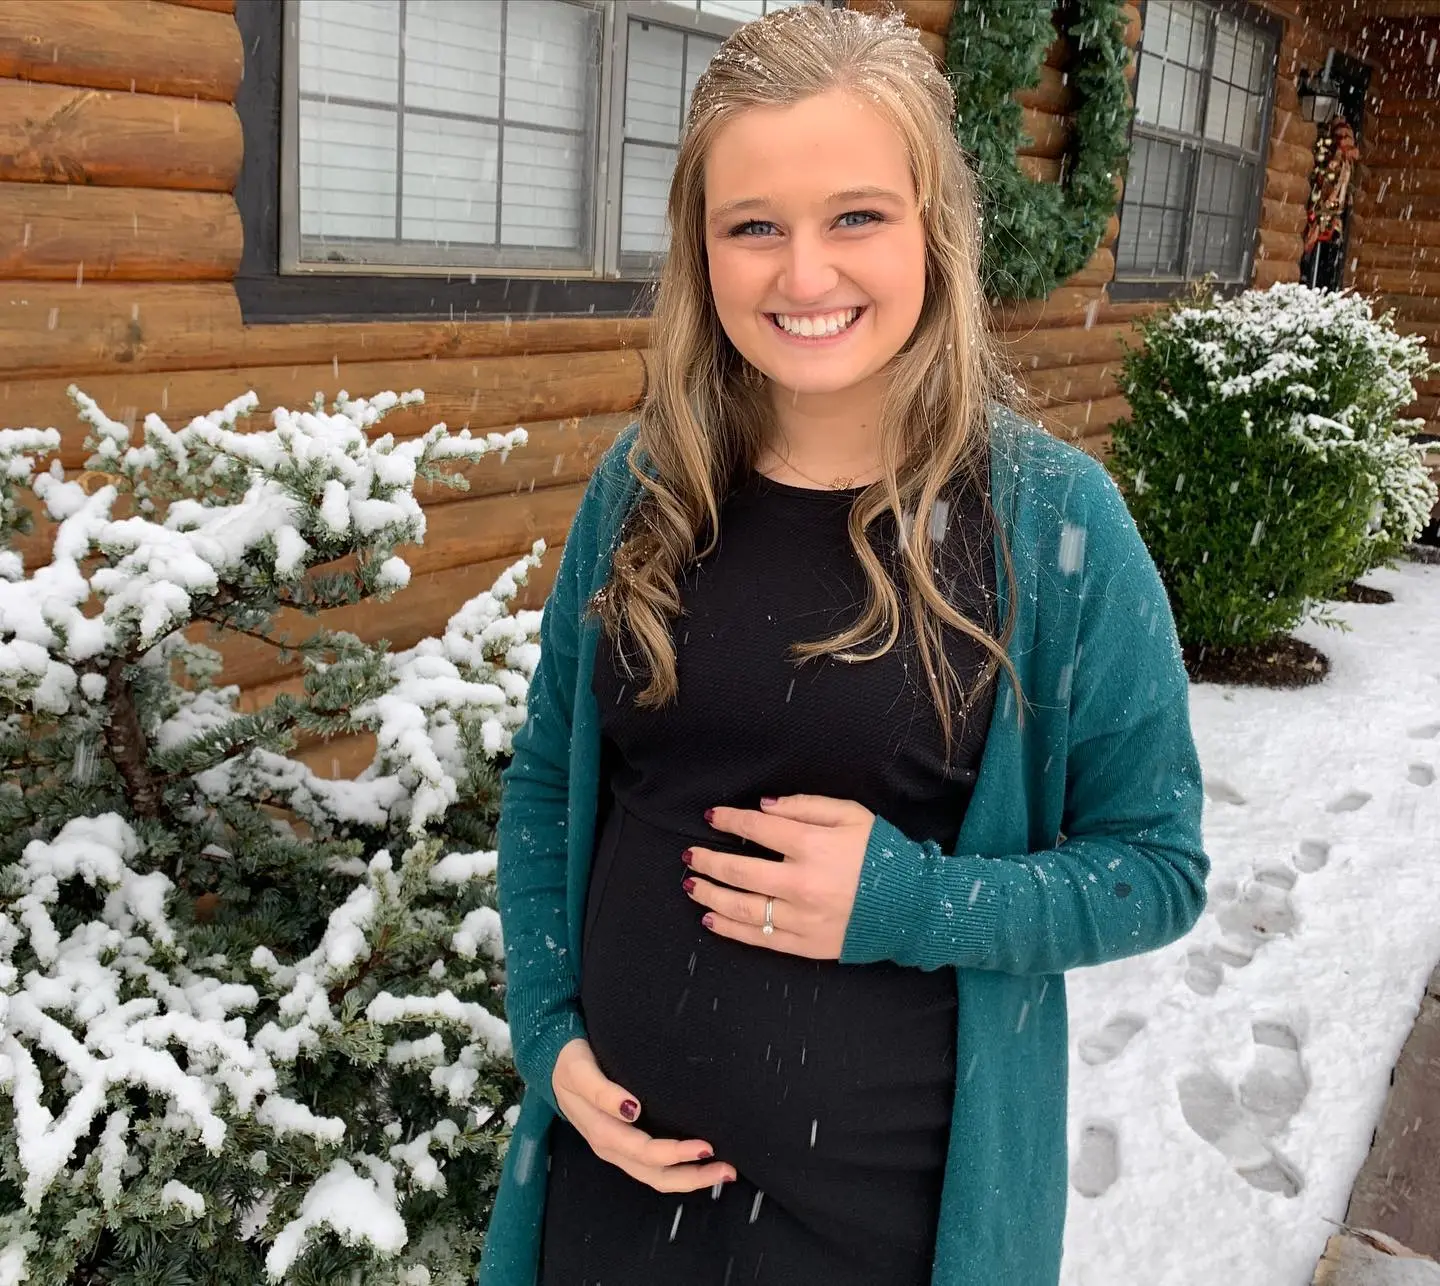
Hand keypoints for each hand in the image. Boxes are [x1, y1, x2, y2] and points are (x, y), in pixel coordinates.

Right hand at [550, 1038, 736, 1191]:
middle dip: (691, 1176)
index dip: (674, 1153)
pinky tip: (699, 1164)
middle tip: (728, 1168)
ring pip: (656, 1177)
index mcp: (602, 1132)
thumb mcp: (579, 1071)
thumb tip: (631, 1109)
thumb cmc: (570, 1064)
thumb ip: (601, 1091)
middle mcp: (611, 1147)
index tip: (706, 1146)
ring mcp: (617, 1149)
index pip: (643, 1152)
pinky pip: (652, 1169)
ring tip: (723, 1172)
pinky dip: (679, 1171)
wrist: (551, 1063)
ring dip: (690, 1178)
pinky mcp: (623, 1145)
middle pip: (654, 1174)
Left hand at [683, 794, 874, 958]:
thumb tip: (763, 806)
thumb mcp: (852, 815)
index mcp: (812, 847)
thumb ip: (805, 807)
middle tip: (690, 855)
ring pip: (742, 908)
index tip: (711, 817)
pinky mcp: (806, 944)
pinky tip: (712, 919)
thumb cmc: (883, 855)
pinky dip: (731, 929)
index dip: (729, 820)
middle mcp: (801, 884)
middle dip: (709, 861)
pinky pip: (760, 938)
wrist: (914, 906)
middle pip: (739, 871)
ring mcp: (802, 918)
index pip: (756, 829)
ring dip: (710, 896)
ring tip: (692, 885)